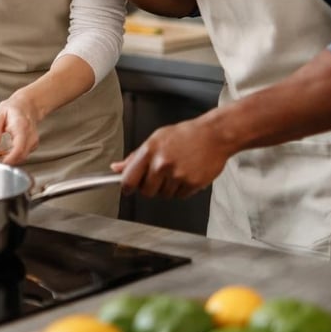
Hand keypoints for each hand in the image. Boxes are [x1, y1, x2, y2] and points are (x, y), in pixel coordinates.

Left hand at [0, 94, 41, 164]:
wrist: (28, 105)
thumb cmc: (13, 108)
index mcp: (21, 127)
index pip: (19, 148)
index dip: (10, 158)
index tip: (1, 162)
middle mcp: (30, 135)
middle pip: (21, 155)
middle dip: (8, 160)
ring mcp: (33, 141)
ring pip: (23, 157)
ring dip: (11, 158)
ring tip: (1, 152)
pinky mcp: (33, 145)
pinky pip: (24, 155)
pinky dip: (15, 156)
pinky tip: (8, 150)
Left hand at [113, 117, 231, 198]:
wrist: (213, 135)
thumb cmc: (185, 135)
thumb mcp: (156, 139)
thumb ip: (135, 157)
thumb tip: (117, 168)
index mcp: (149, 151)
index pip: (129, 179)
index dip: (126, 187)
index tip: (127, 189)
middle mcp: (162, 164)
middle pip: (146, 191)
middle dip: (150, 187)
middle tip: (158, 176)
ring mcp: (177, 175)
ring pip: (164, 195)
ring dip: (167, 188)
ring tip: (176, 171)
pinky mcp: (192, 183)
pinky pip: (180, 196)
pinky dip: (181, 190)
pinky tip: (185, 175)